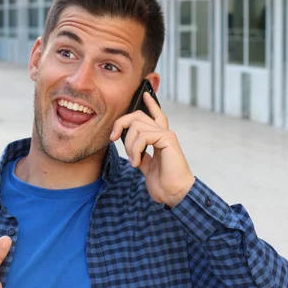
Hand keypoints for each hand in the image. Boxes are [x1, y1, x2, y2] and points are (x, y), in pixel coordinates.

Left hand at [111, 93, 194, 207]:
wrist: (174, 194)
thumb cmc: (163, 184)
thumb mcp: (147, 166)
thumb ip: (141, 155)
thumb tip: (132, 149)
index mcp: (161, 139)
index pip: (156, 115)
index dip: (150, 104)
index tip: (145, 94)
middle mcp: (164, 134)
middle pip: (138, 116)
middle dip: (121, 123)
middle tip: (113, 138)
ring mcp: (166, 135)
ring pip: (137, 125)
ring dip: (129, 145)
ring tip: (134, 161)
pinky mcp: (167, 139)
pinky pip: (143, 135)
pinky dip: (135, 150)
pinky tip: (137, 163)